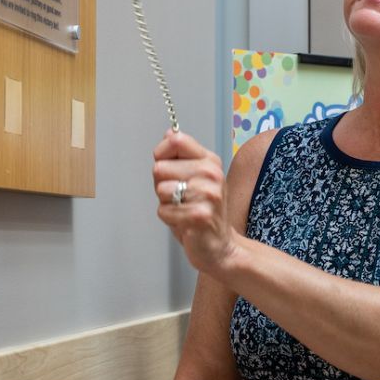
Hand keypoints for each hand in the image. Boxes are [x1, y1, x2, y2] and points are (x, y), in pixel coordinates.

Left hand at [153, 131, 239, 276]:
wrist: (219, 246)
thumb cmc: (203, 211)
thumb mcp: (194, 178)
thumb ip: (180, 157)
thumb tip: (169, 133)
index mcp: (210, 161)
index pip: (176, 140)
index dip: (162, 154)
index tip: (169, 169)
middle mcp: (212, 174)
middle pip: (160, 168)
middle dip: (162, 186)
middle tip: (180, 197)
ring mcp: (208, 194)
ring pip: (161, 190)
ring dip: (166, 204)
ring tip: (183, 210)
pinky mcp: (200, 215)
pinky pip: (164, 211)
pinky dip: (169, 219)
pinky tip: (185, 222)